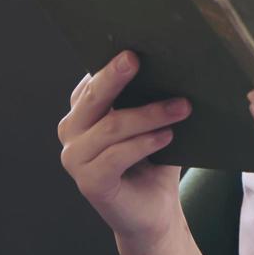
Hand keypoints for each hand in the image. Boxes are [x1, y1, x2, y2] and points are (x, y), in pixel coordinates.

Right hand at [57, 50, 193, 249]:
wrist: (155, 209)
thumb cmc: (156, 156)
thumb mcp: (154, 119)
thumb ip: (153, 93)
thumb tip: (174, 60)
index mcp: (84, 109)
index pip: (92, 79)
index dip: (109, 61)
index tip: (132, 45)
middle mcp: (72, 130)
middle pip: (93, 96)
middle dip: (115, 75)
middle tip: (136, 58)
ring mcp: (75, 158)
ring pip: (112, 126)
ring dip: (150, 114)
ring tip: (182, 107)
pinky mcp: (89, 183)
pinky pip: (115, 156)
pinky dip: (144, 143)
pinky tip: (167, 136)